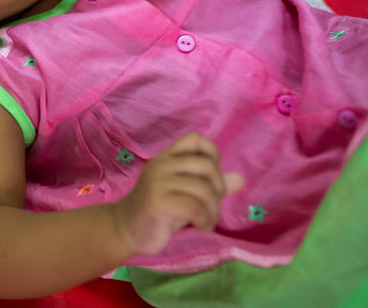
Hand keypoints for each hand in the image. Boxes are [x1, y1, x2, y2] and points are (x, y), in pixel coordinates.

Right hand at [112, 132, 243, 256]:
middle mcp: (162, 165)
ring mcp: (158, 182)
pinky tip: (200, 227)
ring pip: (203, 189)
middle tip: (211, 206)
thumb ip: (210, 185)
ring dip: (213, 211)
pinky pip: (194, 207)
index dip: (212, 154)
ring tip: (206, 222)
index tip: (210, 178)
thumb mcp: (186, 194)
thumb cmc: (159, 210)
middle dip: (218, 189)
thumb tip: (240, 179)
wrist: (127, 229)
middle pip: (206, 165)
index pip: (195, 139)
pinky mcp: (157, 202)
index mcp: (167, 158)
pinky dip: (204, 220)